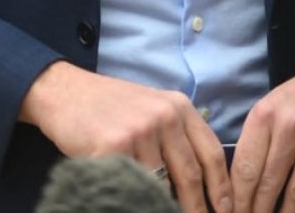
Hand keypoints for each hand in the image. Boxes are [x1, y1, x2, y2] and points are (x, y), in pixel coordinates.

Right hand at [19, 61, 232, 212]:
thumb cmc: (110, 107)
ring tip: (156, 207)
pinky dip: (134, 199)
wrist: (65, 92)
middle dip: (198, 210)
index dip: (223, 189)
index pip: (212, 154)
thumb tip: (202, 185)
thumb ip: (177, 137)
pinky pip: (132, 187)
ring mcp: (140, 131)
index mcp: (178, 106)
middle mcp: (164, 115)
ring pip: (161, 188)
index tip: (228, 212)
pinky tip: (130, 200)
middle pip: (191, 177)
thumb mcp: (152, 109)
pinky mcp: (114, 148)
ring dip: (160, 206)